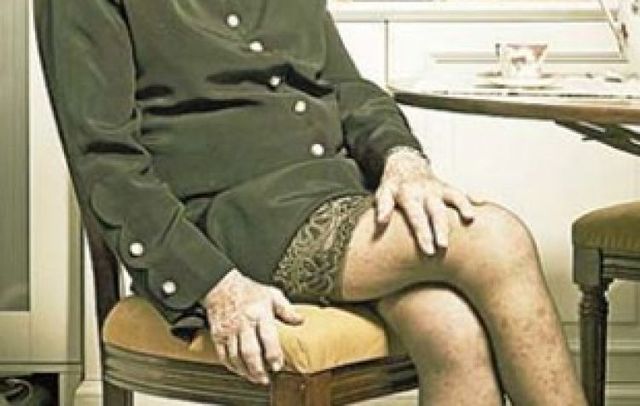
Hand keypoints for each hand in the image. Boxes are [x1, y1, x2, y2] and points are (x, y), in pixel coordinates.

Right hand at [201, 269, 303, 384]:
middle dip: (258, 369)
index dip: (273, 355)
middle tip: (266, 379)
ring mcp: (229, 331)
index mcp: (259, 313)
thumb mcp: (271, 294)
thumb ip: (286, 309)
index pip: (268, 338)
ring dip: (245, 371)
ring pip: (236, 357)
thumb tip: (300, 320)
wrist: (221, 285)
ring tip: (255, 378)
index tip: (277, 366)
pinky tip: (239, 370)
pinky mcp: (218, 335)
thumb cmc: (247, 290)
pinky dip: (231, 366)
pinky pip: (223, 355)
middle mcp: (244, 323)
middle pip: (250, 352)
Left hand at [375, 148, 476, 254]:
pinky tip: (481, 203)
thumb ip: (383, 206)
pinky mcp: (447, 187)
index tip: (428, 251)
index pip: (416, 217)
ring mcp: (438, 188)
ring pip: (453, 197)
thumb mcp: (383, 193)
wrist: (405, 163)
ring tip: (470, 219)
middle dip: (442, 228)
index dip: (423, 234)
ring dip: (462, 207)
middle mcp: (425, 191)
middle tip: (445, 246)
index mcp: (408, 195)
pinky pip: (461, 191)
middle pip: (436, 211)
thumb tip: (381, 221)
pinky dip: (472, 196)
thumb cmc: (394, 184)